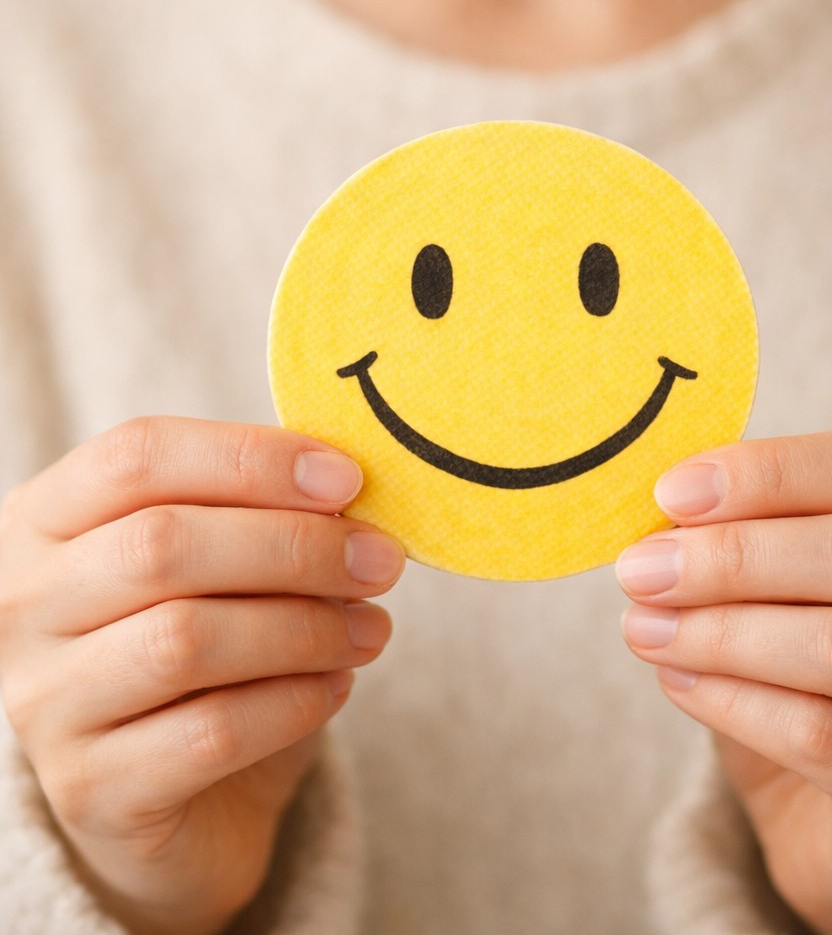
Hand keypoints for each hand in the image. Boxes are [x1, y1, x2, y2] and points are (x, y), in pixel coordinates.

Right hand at [0, 417, 403, 934]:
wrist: (182, 790)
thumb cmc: (211, 646)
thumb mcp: (226, 564)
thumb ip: (266, 515)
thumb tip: (350, 489)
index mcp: (49, 519)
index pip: (136, 456)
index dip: (250, 459)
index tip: (347, 479)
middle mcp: (24, 604)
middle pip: (162, 544)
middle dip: (296, 547)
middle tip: (381, 561)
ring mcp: (44, 701)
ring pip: (185, 639)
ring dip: (306, 627)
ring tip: (373, 628)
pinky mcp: (89, 788)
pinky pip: (210, 733)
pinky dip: (295, 702)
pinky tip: (337, 685)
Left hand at [617, 430, 831, 934]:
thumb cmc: (811, 662)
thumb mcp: (790, 578)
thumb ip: (749, 530)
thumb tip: (667, 508)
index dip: (771, 472)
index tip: (672, 491)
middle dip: (733, 556)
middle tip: (639, 568)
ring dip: (720, 630)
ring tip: (642, 626)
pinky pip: (821, 735)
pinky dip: (731, 700)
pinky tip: (677, 680)